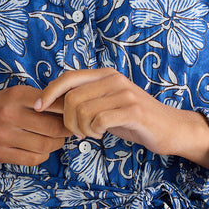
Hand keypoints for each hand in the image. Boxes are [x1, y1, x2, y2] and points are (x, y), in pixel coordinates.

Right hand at [0, 85, 73, 181]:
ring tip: (56, 140)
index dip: (68, 112)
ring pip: (45, 145)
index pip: (53, 104)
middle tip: (68, 130)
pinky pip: (33, 159)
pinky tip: (41, 149)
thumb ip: (39, 98)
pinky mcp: (1, 153)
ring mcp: (4, 135)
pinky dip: (44, 155)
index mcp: (16, 95)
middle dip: (65, 131)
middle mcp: (9, 114)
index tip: (73, 115)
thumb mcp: (14, 95)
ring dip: (57, 144)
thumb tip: (71, 107)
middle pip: (53, 127)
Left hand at [34, 68, 208, 167]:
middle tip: (78, 132)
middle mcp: (114, 79)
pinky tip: (103, 134)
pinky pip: (99, 121)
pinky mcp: (133, 111)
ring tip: (93, 133)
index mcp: (106, 75)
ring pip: (83, 111)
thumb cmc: (134, 119)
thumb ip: (84, 100)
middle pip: (72, 98)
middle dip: (68, 121)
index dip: (49, 92)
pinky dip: (95, 132)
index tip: (37, 107)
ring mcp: (125, 93)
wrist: (170, 129)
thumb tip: (49, 104)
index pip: (68, 77)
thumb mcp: (106, 105)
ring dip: (82, 129)